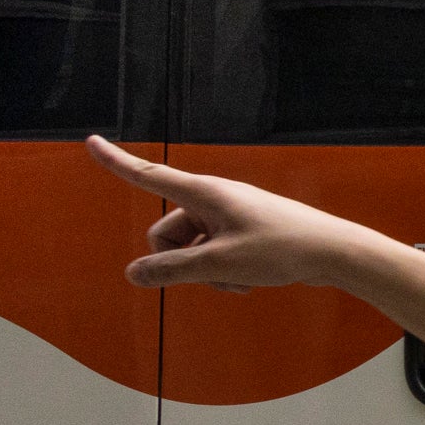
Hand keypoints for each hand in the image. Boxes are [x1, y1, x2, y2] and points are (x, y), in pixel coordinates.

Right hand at [90, 136, 376, 294]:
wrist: (334, 252)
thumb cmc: (281, 250)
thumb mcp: (220, 265)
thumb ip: (172, 270)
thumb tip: (134, 273)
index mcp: (204, 193)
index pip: (148, 176)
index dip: (116, 161)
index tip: (90, 140)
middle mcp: (214, 199)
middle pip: (167, 233)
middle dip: (178, 261)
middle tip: (215, 276)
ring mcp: (229, 216)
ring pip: (192, 250)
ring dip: (205, 272)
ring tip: (240, 282)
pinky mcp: (243, 232)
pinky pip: (215, 256)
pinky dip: (224, 273)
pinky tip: (250, 283)